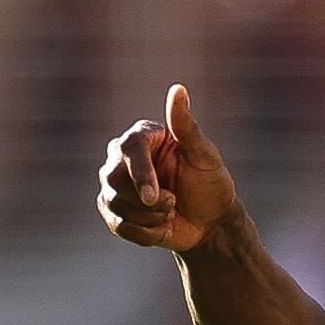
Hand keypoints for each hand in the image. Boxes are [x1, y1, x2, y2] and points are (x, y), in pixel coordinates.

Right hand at [96, 82, 241, 254]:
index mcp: (143, 138)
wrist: (210, 224)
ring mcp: (114, 184)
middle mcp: (121, 158)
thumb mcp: (205, 157)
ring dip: (150, 218)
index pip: (129, 149)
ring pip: (115, 204)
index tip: (153, 196)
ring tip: (170, 213)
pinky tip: (163, 229)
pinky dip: (145, 235)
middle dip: (149, 202)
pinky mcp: (113, 210)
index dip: (140, 174)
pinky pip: (119, 226)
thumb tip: (178, 89)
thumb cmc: (211, 185)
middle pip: (114, 179)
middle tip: (174, 203)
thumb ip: (188, 127)